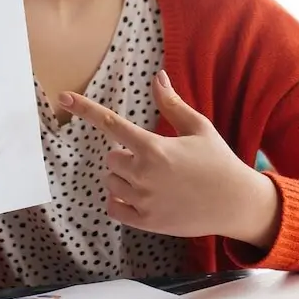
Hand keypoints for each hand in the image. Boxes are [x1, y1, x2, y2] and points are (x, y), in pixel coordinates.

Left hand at [58, 70, 280, 248]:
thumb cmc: (218, 161)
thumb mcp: (199, 128)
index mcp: (154, 147)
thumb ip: (172, 104)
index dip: (85, 108)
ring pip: (111, 183)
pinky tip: (142, 197)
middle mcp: (144, 174)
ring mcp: (143, 200)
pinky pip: (113, 208)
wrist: (235, 203)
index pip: (111, 124)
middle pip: (110, 158)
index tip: (63, 97)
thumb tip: (157, 77)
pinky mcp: (145, 222)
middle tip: (154, 160)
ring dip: (124, 179)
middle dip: (126, 157)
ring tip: (154, 181)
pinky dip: (120, 202)